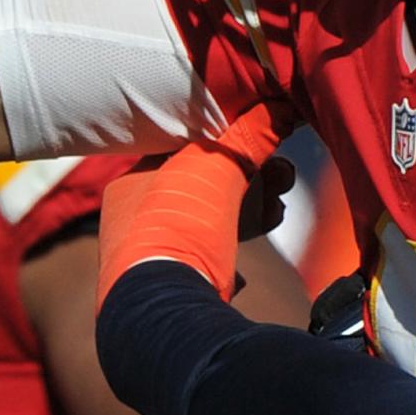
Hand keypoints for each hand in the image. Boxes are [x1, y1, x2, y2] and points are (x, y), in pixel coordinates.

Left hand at [95, 105, 288, 304]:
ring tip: (278, 210)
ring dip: (249, 217)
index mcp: (132, 185)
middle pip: (204, 189)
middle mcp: (135, 223)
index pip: (182, 151)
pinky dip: (230, 260)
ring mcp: (154, 259)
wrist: (168, 309)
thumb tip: (282, 105)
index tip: (261, 141)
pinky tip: (242, 271)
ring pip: (210, 227)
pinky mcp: (176, 291)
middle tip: (283, 177)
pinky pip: (208, 265)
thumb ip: (250, 135)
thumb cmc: (180, 227)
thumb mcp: (218, 166)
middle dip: (250, 181)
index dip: (226, 143)